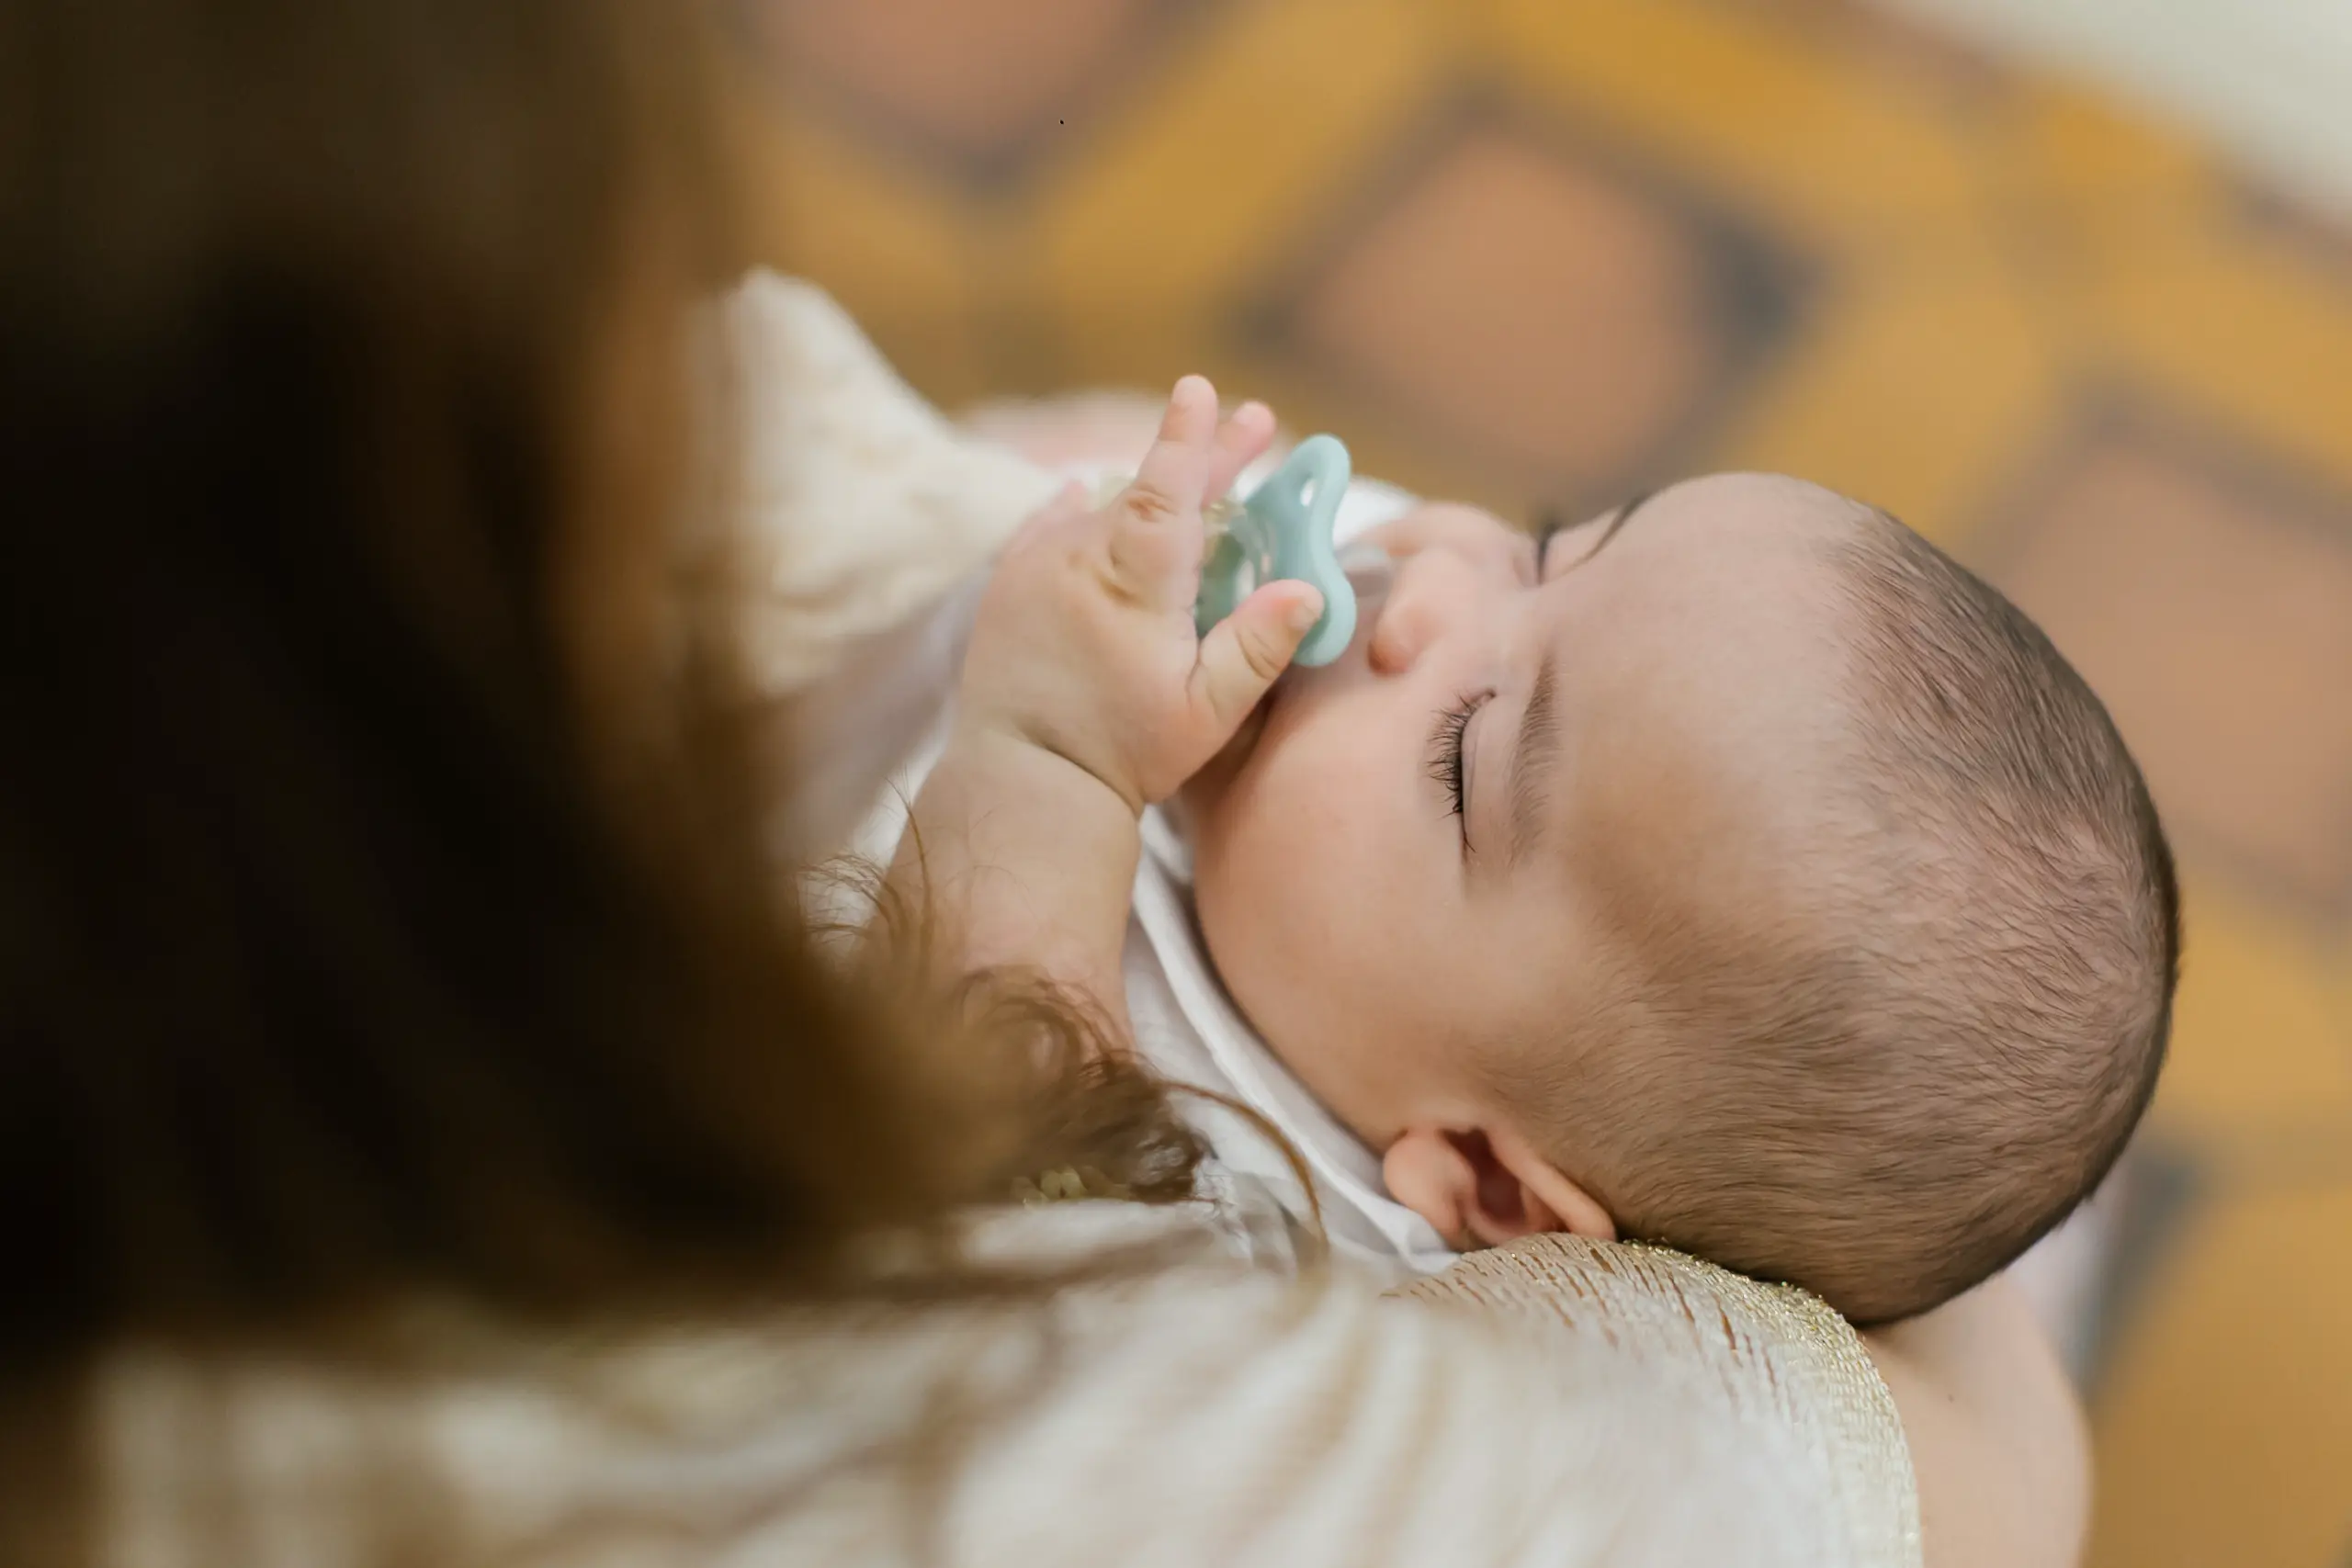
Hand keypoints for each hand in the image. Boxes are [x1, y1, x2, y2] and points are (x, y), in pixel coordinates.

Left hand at [956, 376, 1323, 811]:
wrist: (1021, 781)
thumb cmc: (1122, 753)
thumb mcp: (1205, 714)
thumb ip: (1257, 647)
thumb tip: (1309, 589)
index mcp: (1134, 582)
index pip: (1166, 488)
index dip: (1188, 437)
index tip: (1201, 389)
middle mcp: (1080, 557)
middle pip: (1147, 488)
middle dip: (1205, 455)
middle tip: (1256, 421)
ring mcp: (1039, 564)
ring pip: (1104, 508)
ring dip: (1149, 491)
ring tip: (1194, 479)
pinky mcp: (1010, 581)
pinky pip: (1054, 525)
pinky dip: (1084, 511)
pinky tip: (1091, 495)